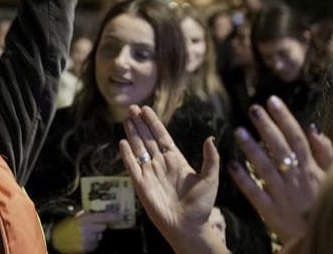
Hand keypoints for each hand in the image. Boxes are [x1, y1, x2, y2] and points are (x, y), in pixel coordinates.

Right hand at [50, 210, 116, 252]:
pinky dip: (91, 243)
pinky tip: (83, 241)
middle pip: (102, 227)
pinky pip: (94, 244)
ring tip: (84, 235)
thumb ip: (85, 216)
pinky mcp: (86, 247)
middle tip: (91, 227)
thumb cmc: (64, 227)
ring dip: (94, 236)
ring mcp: (87, 239)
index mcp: (83, 219)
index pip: (101, 216)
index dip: (111, 216)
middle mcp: (87, 228)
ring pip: (99, 237)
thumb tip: (98, 215)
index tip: (119, 216)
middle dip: (98, 227)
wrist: (55, 239)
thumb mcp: (74, 218)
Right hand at [120, 105, 226, 253]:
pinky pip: (132, 166)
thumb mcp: (210, 179)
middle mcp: (161, 164)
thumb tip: (210, 138)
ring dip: (132, 133)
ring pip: (138, 148)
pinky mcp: (141, 185)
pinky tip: (122, 142)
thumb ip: (210, 159)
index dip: (153, 122)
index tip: (146, 109)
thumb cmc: (201, 206)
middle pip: (147, 138)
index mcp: (176, 160)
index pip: (161, 136)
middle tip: (131, 107)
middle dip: (139, 123)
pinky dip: (126, 154)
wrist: (188, 227)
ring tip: (126, 118)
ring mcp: (150, 173)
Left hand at [229, 96, 332, 244]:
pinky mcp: (270, 212)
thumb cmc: (326, 204)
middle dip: (266, 126)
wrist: (322, 238)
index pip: (296, 138)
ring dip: (251, 148)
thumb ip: (325, 153)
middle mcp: (295, 179)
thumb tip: (314, 127)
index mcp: (310, 169)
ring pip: (265, 168)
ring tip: (238, 131)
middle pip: (279, 148)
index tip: (272, 100)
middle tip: (252, 108)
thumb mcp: (332, 177)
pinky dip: (243, 179)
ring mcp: (282, 195)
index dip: (284, 118)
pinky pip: (255, 193)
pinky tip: (232, 165)